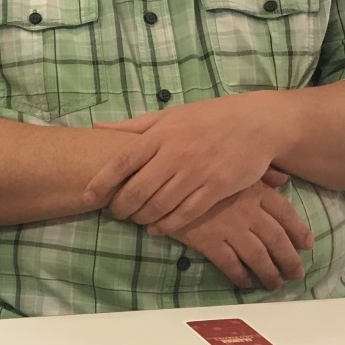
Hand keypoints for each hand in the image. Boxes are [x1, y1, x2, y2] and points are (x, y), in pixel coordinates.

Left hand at [83, 93, 296, 232]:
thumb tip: (95, 126)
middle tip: (116, 213)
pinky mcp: (217, 187)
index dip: (101, 182)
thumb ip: (133, 126)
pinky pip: (185, 214)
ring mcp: (197, 171)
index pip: (122, 162)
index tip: (87, 197)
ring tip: (137, 220)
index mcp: (160, 134)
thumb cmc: (207, 119)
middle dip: (121, 207)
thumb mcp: (169, 116)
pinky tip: (158, 228)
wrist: (257, 123)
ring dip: (142, 218)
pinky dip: (167, 225)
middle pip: (137, 190)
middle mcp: (176, 153)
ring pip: (159, 205)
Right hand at [167, 180, 315, 289]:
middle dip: (289, 260)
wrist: (165, 180)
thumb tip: (284, 179)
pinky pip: (230, 263)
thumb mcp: (234, 166)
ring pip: (257, 255)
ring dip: (268, 273)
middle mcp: (248, 212)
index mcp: (256, 192)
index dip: (299, 231)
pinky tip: (245, 283)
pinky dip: (240, 275)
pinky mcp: (209, 242)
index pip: (285, 214)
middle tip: (296, 274)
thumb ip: (261, 173)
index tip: (308, 245)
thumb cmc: (199, 170)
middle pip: (276, 240)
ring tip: (274, 284)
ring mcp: (229, 228)